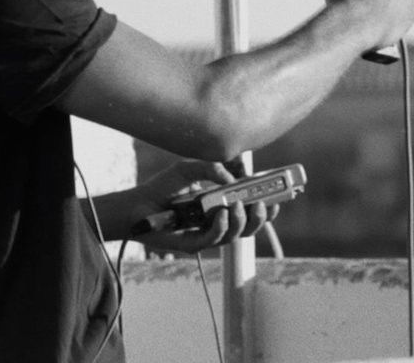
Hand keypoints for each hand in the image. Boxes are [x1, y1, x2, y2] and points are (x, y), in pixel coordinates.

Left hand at [129, 160, 276, 253]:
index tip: (277, 199)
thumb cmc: (162, 187)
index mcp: (221, 205)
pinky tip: (222, 215)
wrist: (136, 204)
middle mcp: (217, 222)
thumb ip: (212, 169)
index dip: (266, 208)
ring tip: (239, 206)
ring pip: (235, 236)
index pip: (250, 211)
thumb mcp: (190, 169)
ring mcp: (206, 235)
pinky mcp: (192, 244)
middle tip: (262, 205)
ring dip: (241, 222)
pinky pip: (213, 240)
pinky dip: (221, 227)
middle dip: (260, 218)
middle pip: (248, 227)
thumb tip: (233, 180)